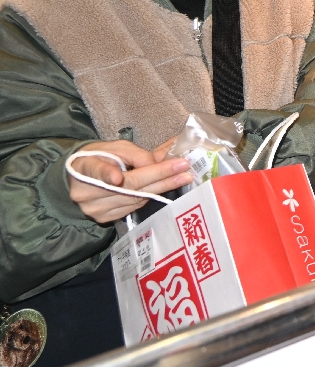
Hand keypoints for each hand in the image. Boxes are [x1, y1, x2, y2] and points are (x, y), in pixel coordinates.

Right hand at [69, 139, 191, 223]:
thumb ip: (134, 154)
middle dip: (158, 177)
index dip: (107, 174)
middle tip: (183, 169)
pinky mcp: (104, 218)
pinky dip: (150, 195)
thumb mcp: (115, 148)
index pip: (96, 172)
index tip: (118, 177)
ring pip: (134, 199)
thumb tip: (156, 164)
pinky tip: (165, 186)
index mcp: (83, 169)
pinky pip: (133, 207)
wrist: (80, 178)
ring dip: (162, 187)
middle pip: (127, 187)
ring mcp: (94, 209)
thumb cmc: (101, 157)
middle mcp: (85, 193)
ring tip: (183, 177)